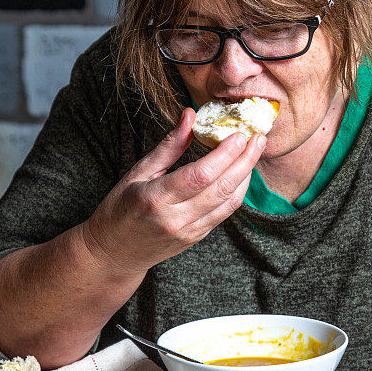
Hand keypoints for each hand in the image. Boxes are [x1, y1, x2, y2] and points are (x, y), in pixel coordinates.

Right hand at [81, 107, 264, 276]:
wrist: (113, 254)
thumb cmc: (119, 209)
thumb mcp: (137, 173)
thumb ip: (168, 147)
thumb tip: (190, 116)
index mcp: (155, 198)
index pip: (199, 175)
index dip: (224, 154)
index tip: (238, 135)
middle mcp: (176, 218)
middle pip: (221, 188)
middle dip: (244, 161)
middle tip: (258, 138)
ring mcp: (189, 231)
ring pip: (228, 202)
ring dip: (246, 175)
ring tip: (255, 152)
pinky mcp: (197, 238)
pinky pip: (224, 213)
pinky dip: (237, 191)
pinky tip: (242, 173)